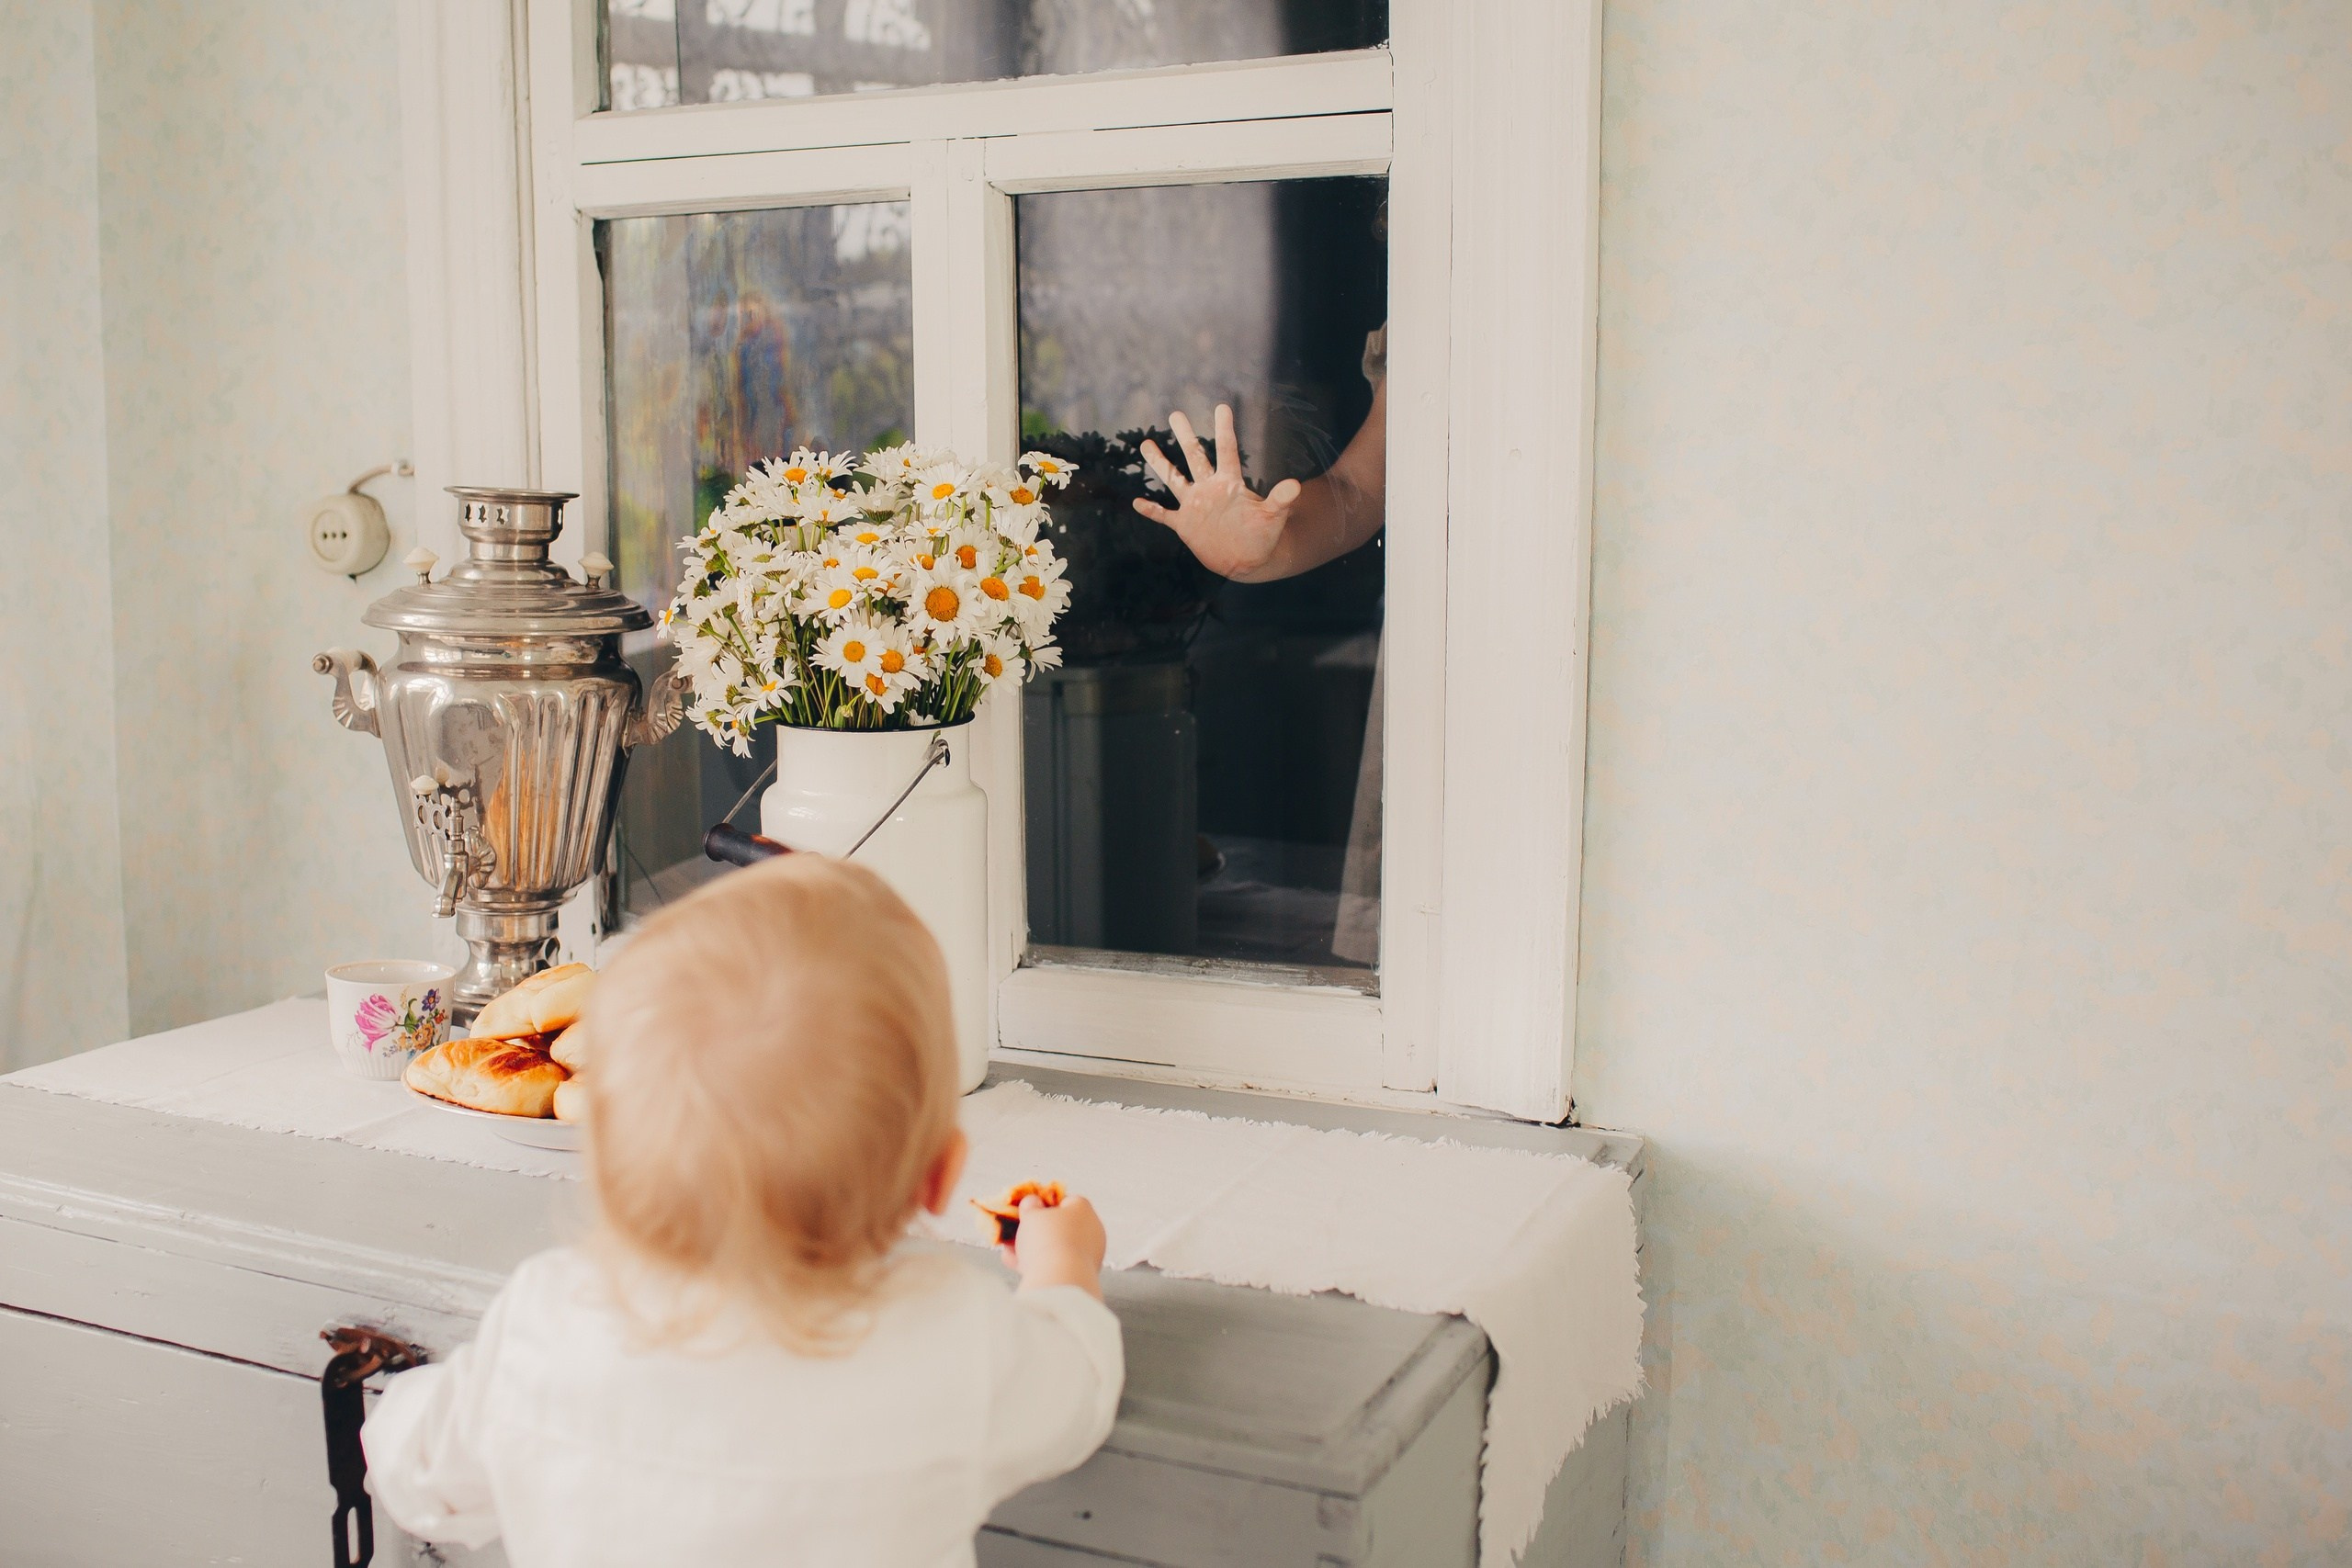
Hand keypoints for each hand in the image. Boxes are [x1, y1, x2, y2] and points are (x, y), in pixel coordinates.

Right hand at [1003, 1194, 1106, 1300]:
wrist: (1060, 1279)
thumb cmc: (1046, 1238)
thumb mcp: (1031, 1213)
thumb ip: (1030, 1205)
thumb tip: (1033, 1202)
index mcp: (1083, 1208)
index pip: (1063, 1201)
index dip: (1043, 1205)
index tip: (1026, 1212)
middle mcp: (1091, 1230)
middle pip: (1059, 1227)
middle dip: (1034, 1231)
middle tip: (1014, 1233)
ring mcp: (1089, 1254)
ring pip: (1055, 1248)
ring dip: (1031, 1249)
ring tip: (1009, 1252)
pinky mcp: (1082, 1274)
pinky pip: (1057, 1265)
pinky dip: (1039, 1264)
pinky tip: (1016, 1265)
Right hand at [1134, 405, 1302, 582]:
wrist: (1249, 559)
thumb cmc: (1264, 536)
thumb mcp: (1272, 517)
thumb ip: (1280, 500)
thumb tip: (1295, 486)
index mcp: (1230, 483)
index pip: (1226, 451)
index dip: (1225, 429)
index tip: (1222, 407)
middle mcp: (1209, 489)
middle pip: (1195, 457)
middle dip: (1185, 436)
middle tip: (1175, 414)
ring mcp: (1195, 506)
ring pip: (1174, 479)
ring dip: (1160, 464)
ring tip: (1145, 444)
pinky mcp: (1185, 525)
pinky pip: (1165, 515)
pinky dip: (1152, 511)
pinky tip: (1137, 502)